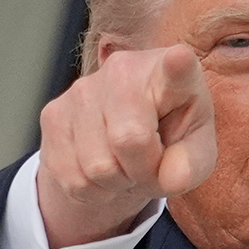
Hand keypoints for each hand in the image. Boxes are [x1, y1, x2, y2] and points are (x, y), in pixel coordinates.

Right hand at [36, 44, 215, 248]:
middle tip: (150, 164)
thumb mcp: (195, 153)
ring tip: (126, 165)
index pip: (175, 68)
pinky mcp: (53, 114)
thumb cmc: (170, 139)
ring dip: (116, 182)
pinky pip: (73, 178)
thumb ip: (192, 164)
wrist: (124, 142)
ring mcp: (82, 89)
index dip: (176, 66)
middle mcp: (123, 70)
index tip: (180, 59)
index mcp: (170, 75)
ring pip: (97, 167)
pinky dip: (92, 190)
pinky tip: (103, 169)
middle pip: (129, 141)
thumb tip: (171, 178)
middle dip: (143, 171)